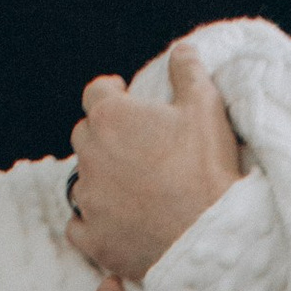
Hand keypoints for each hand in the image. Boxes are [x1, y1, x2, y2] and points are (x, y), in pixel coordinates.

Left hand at [66, 47, 243, 280]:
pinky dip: (91, 223)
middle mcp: (91, 155)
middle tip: (133, 147)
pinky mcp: (94, 239)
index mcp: (111, 117)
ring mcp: (90, 200)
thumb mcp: (206, 107)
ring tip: (128, 188)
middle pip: (84, 135)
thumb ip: (188, 71)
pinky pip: (78, 226)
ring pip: (81, 181)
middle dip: (103, 136)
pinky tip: (112, 222)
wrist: (212, 237)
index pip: (95, 92)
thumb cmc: (208, 169)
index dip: (110, 92)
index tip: (124, 98)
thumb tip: (181, 50)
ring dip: (98, 180)